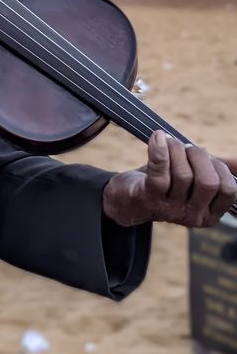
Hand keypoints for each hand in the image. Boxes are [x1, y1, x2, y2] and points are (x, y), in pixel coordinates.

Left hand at [103, 130, 236, 227]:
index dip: (219, 167)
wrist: (127, 199)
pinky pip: (160, 172)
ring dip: (176, 149)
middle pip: (207, 182)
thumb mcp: (193, 179)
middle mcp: (192, 217)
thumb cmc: (166, 183)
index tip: (205, 158)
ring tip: (168, 142)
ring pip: (183, 175)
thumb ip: (214, 170)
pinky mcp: (149, 198)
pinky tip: (157, 136)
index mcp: (209, 214)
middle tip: (185, 148)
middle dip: (198, 156)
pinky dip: (160, 150)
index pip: (228, 190)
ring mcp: (170, 210)